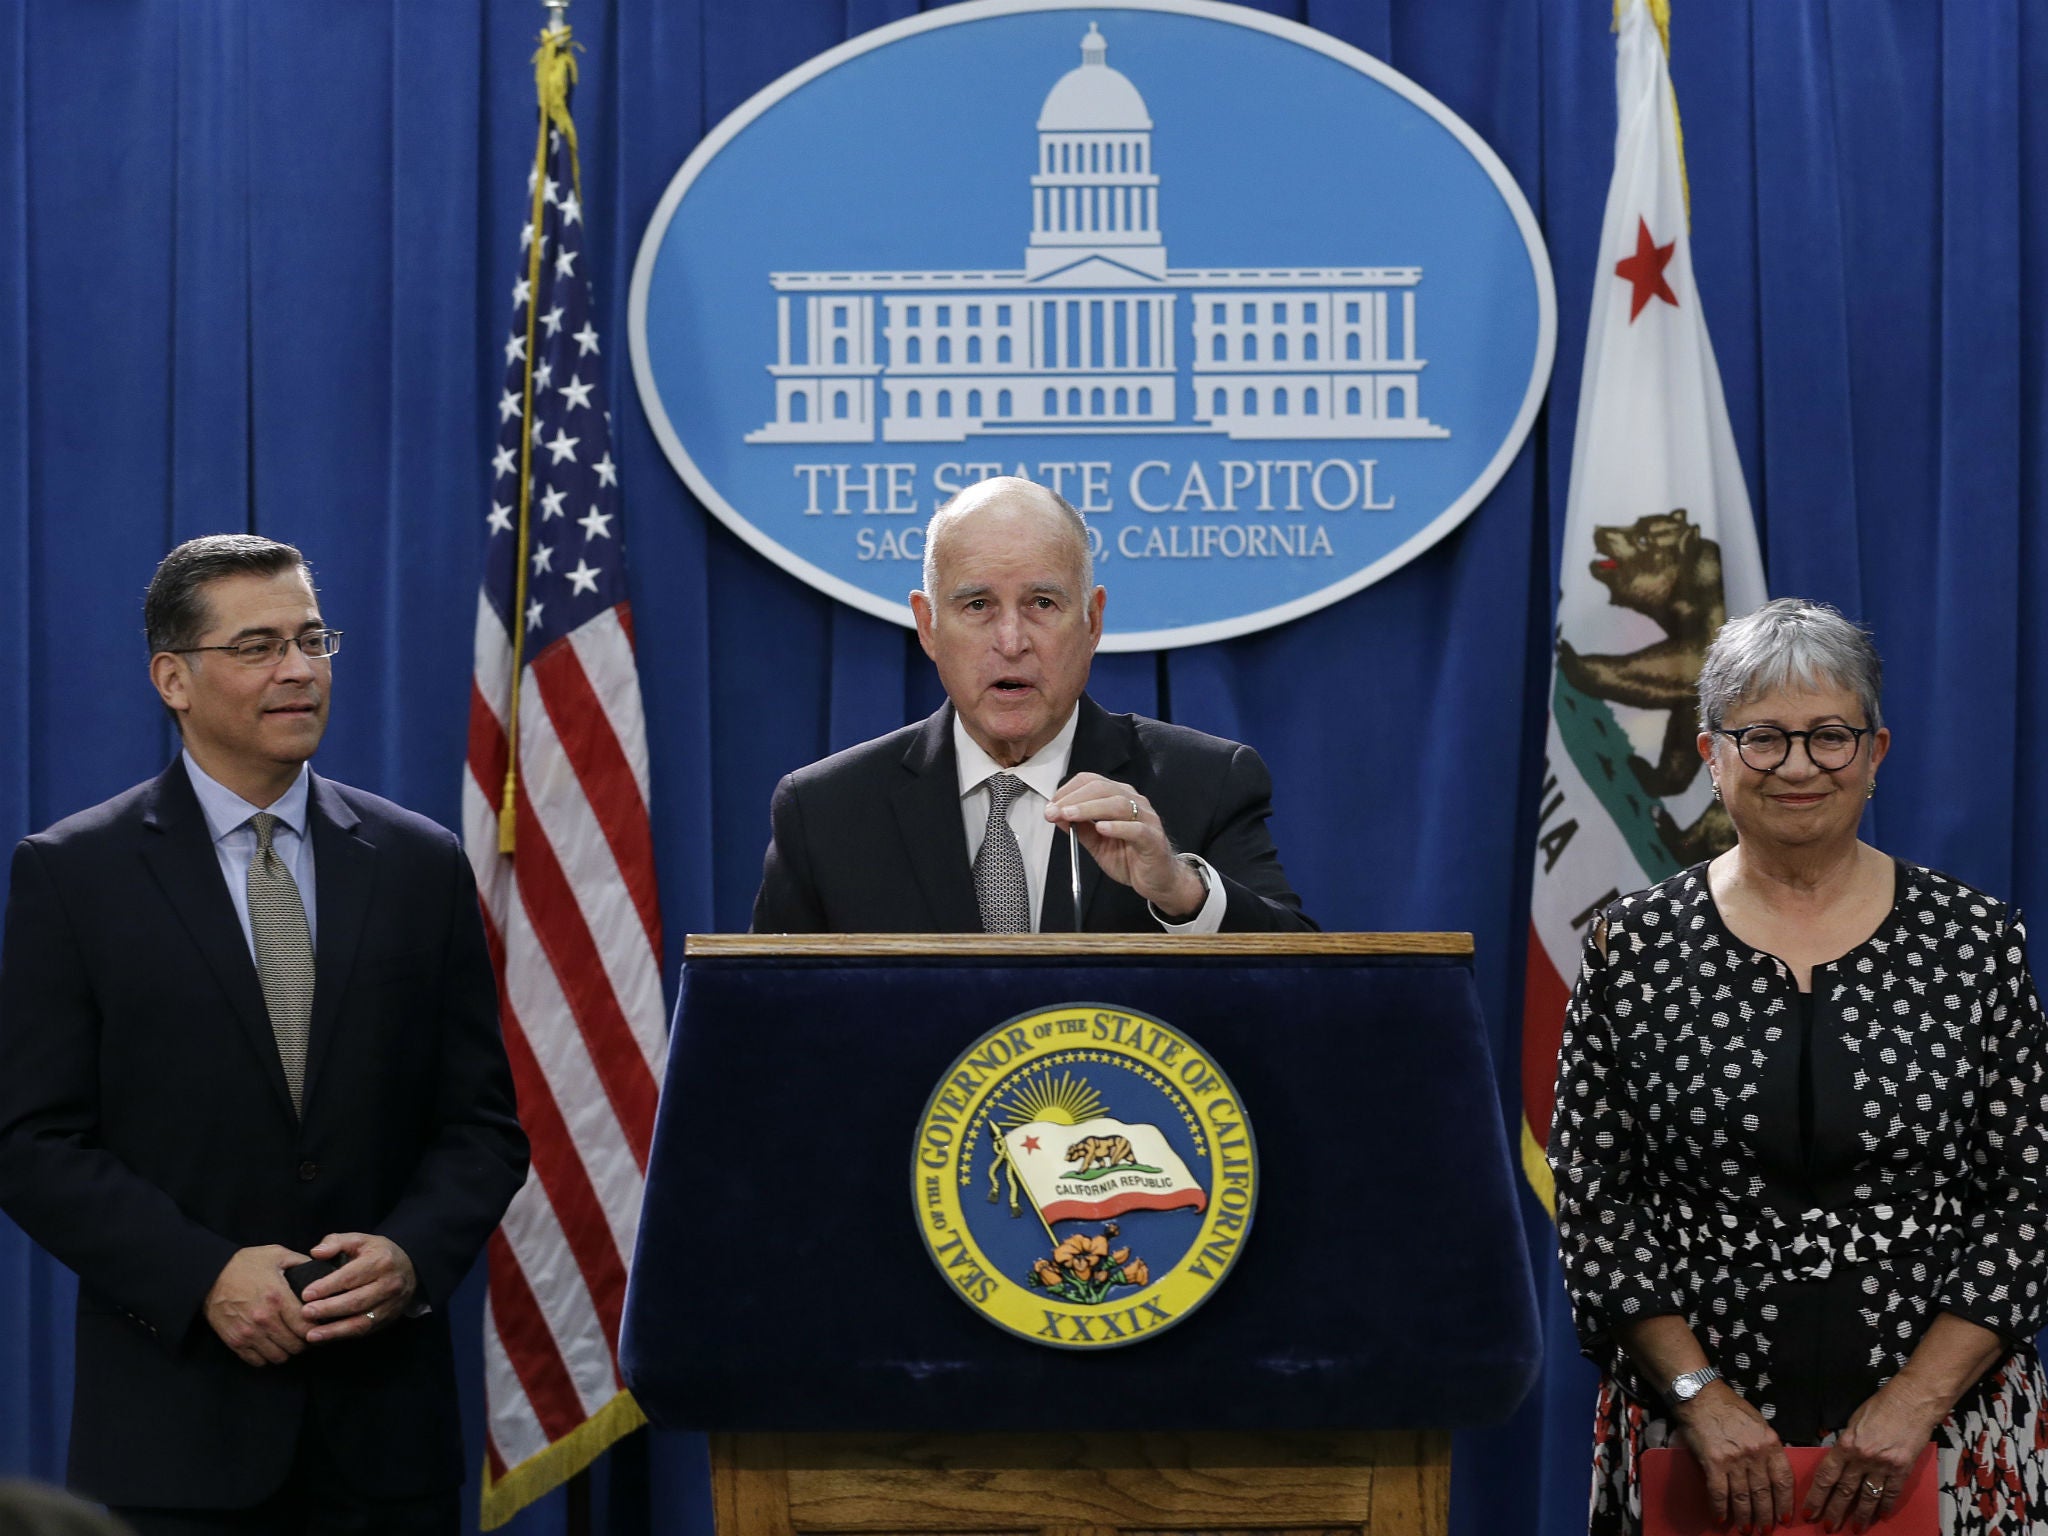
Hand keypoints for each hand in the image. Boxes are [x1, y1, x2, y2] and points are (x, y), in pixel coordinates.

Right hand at [204, 1244, 312, 1366]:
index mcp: (278, 1298)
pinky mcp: (235, 1341)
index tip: (317, 1323)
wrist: (208, 1275)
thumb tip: (321, 1270)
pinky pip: (258, 1361)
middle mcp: (264, 1319)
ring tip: (288, 1339)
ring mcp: (248, 1333)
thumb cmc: (244, 1263)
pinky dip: (267, 1356)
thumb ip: (301, 1262)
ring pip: (279, 1357)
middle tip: (304, 1334)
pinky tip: (270, 1344)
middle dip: (304, 1341)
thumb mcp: (276, 1254)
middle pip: (295, 1346)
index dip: (317, 1328)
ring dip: (287, 1350)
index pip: (307, 1327)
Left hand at [299, 1232, 416, 1342]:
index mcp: (381, 1261)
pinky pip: (364, 1331)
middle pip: (356, 1301)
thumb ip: (336, 1242)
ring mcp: (391, 1304)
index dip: (327, 1286)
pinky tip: (325, 1338)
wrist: (409, 1268)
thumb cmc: (377, 1253)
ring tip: (311, 1335)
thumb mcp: (360, 1240)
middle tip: (305, 1313)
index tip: (305, 1294)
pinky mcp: (388, 1319)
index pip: (351, 1276)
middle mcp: (389, 1284)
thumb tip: (316, 1253)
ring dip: (334, 1330)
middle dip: (329, 1309)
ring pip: (361, 1321)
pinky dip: (343, 1335)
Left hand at [1045, 774, 1204, 916]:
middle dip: (1074, 799)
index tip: (1050, 806)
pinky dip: (1117, 827)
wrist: (1158, 880)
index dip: (1068, 790)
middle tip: (1054, 811)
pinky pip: (1136, 829)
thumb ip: (1080, 828)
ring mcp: (1146, 819)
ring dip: (1090, 808)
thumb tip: (1056, 815)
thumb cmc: (1129, 858)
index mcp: (1120, 798)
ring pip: (1118, 804)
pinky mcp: (1153, 839)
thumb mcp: (1097, 843)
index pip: (1092, 782)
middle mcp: (1134, 803)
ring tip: (1069, 815)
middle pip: (1103, 789)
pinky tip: (1102, 828)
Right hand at [1674, 1381, 1795, 1532]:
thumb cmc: (1728, 1407)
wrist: (1700, 1395)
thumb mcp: (1758, 1423)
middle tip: (1765, 1531)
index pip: (1783, 1480)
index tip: (1785, 1518)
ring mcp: (1734, 1460)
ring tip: (1747, 1530)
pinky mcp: (1713, 1462)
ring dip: (1745, 1517)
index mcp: (1770, 1443)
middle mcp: (1755, 1454)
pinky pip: (1719, 1492)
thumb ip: (1767, 1446)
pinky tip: (1721, 1518)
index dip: (1785, 1503)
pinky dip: (1720, 1507)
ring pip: (1743, 1497)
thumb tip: (1770, 1471)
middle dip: (1765, 1516)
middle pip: (1764, 1493)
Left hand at [1805, 1381, 1944, 1532]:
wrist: (1910, 1403)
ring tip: (1854, 1528)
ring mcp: (1883, 1466)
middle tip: (1828, 1528)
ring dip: (1860, 1515)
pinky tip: (1880, 1516)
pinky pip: (1890, 1493)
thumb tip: (1835, 1463)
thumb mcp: (1851, 1423)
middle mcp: (1862, 1458)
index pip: (1825, 1477)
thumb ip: (1843, 1445)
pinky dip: (1884, 1506)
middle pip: (1844, 1491)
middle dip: (1834, 1512)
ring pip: (1867, 1497)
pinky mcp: (1902, 1470)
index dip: (1816, 1497)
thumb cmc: (1879, 1408)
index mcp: (1845, 1445)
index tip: (1809, 1511)